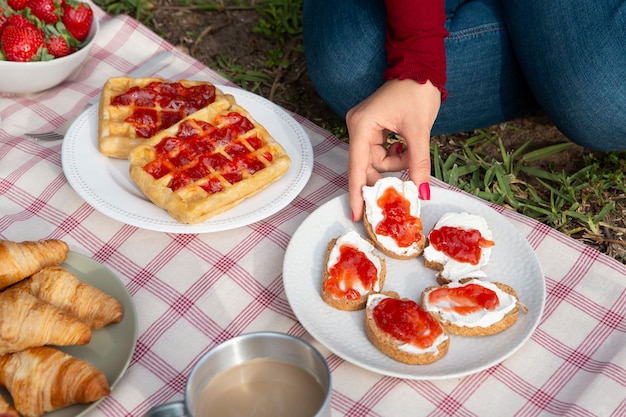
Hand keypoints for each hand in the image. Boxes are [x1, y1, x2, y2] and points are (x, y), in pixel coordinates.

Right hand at [346, 78, 440, 220]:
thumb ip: (418, 163)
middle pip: (367, 165)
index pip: (356, 167)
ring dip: (396, 163)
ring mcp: (364, 127)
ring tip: (412, 152)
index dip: (357, 193)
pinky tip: (406, 147)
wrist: (421, 67)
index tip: (356, 215)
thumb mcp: (419, 130)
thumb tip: (422, 191)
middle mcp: (357, 127)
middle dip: (386, 176)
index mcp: (362, 126)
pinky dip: (395, 155)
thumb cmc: (417, 91)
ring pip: (376, 160)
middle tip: (402, 192)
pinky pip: (381, 151)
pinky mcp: (373, 127)